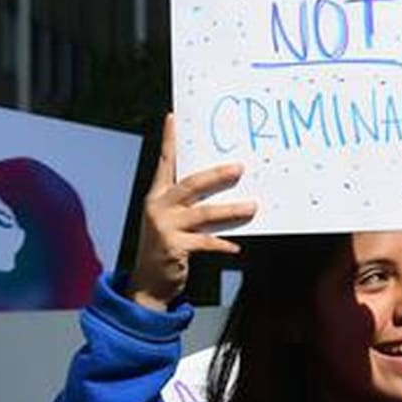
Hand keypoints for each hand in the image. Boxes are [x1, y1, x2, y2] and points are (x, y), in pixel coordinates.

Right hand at [128, 114, 256, 310]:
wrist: (148, 284)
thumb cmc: (167, 245)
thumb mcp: (172, 219)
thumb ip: (190, 203)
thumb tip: (223, 183)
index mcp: (157, 195)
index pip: (165, 162)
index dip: (169, 141)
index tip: (173, 118)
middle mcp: (158, 207)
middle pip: (191, 184)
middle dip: (217, 175)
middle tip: (240, 167)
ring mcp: (164, 227)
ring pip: (204, 213)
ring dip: (232, 210)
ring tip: (253, 206)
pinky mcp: (173, 248)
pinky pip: (205, 243)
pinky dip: (222, 244)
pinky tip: (236, 247)